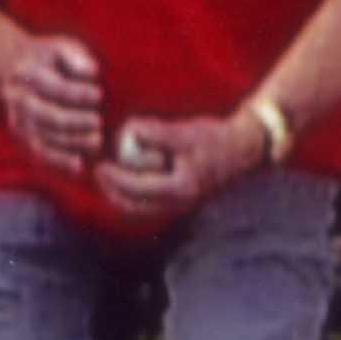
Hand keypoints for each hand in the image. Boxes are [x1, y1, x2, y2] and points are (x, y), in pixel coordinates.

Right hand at [0, 32, 109, 174]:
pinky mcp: (22, 136)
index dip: (78, 93)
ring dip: (71, 143)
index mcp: (28, 74)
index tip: (99, 94)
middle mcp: (20, 100)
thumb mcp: (58, 47)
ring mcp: (19, 121)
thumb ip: (76, 58)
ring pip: (45, 138)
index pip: (55, 87)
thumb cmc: (44, 57)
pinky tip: (78, 165)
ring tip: (96, 141)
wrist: (8, 68)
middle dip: (75, 122)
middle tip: (98, 122)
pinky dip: (58, 161)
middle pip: (48, 116)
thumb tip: (92, 72)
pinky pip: (40, 153)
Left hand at [92, 111, 253, 222]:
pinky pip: (149, 204)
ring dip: (120, 195)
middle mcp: (179, 203)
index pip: (136, 190)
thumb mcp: (185, 132)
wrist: (243, 149)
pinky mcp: (180, 201)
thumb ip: (157, 133)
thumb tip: (128, 131)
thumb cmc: (215, 137)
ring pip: (140, 209)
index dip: (114, 179)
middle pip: (134, 206)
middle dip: (111, 191)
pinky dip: (133, 195)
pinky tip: (124, 179)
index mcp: (180, 189)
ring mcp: (180, 205)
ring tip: (106, 177)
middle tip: (96, 172)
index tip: (99, 165)